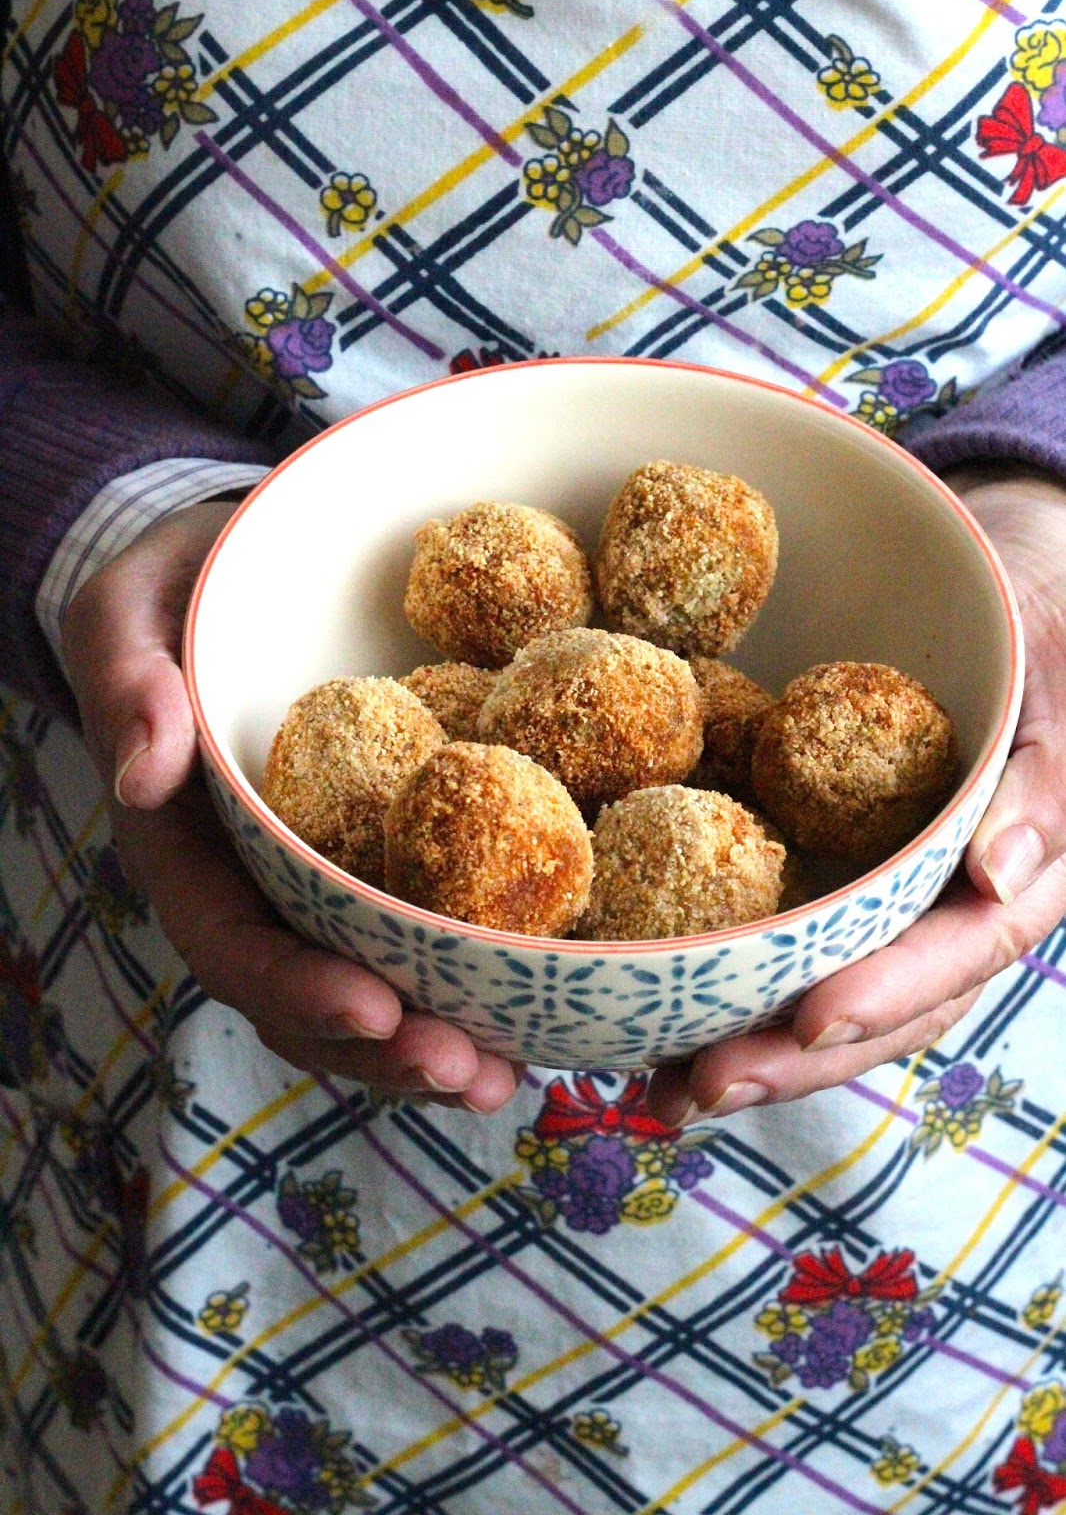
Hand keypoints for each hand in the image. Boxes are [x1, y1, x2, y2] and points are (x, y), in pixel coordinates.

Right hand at [62, 502, 522, 1111]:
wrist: (255, 568)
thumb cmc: (186, 585)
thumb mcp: (127, 606)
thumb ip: (125, 676)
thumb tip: (143, 774)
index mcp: (189, 847)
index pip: (230, 942)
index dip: (296, 988)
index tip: (373, 1008)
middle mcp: (258, 885)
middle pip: (308, 999)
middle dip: (383, 1049)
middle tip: (465, 1069)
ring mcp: (328, 881)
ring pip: (371, 992)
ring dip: (434, 1048)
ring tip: (506, 1076)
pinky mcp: (393, 856)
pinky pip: (426, 935)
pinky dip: (475, 986)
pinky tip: (538, 1014)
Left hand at [647, 466, 1065, 1124]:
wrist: (997, 583)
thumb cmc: (1035, 617)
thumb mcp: (1052, 672)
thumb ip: (1041, 779)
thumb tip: (1002, 876)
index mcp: (1022, 868)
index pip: (962, 949)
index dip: (890, 992)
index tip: (809, 1019)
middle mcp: (953, 901)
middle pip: (884, 1006)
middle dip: (794, 1056)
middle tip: (700, 1087)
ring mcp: (893, 896)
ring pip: (830, 994)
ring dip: (751, 1049)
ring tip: (662, 1092)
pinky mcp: (836, 870)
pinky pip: (790, 938)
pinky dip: (733, 988)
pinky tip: (657, 1022)